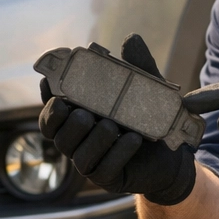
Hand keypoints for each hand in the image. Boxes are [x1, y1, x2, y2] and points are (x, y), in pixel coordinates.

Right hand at [37, 34, 195, 205]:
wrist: (172, 155)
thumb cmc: (149, 118)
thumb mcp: (145, 90)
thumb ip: (137, 67)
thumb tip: (130, 39)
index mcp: (78, 114)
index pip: (52, 107)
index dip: (46, 96)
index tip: (48, 83)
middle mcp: (78, 138)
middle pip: (54, 133)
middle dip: (62, 122)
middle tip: (82, 113)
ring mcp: (90, 160)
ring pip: (77, 153)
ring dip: (93, 138)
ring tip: (111, 125)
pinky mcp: (107, 178)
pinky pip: (104, 169)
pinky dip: (117, 153)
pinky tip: (132, 140)